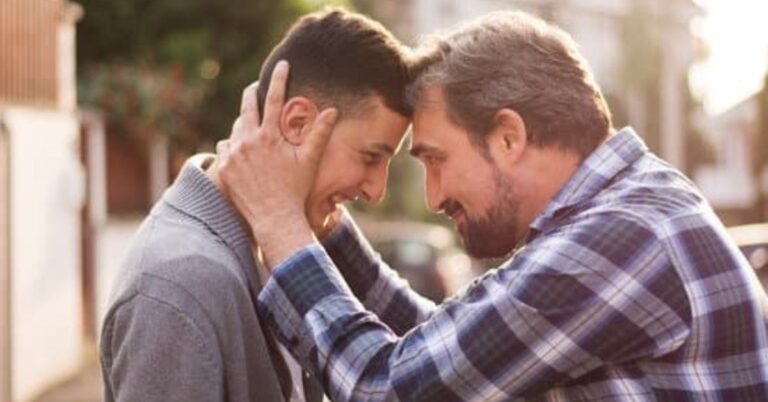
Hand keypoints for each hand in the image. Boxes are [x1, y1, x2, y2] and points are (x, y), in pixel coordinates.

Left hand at [217, 61, 338, 266]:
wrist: (274, 218)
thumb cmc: (295, 190)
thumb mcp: (310, 160)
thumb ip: (319, 133)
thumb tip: (333, 110)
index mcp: (270, 136)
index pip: (274, 98)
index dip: (279, 79)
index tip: (282, 65)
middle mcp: (248, 141)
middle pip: (247, 106)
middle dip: (252, 93)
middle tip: (256, 88)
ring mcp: (233, 155)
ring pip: (236, 128)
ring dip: (245, 124)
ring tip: (254, 127)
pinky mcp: (224, 168)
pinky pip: (225, 148)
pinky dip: (233, 145)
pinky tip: (241, 150)